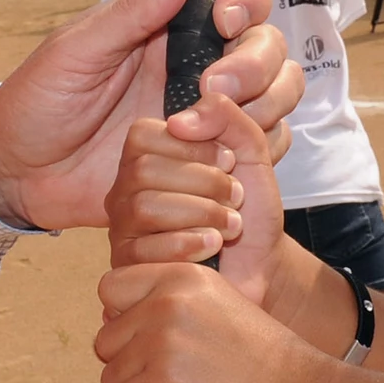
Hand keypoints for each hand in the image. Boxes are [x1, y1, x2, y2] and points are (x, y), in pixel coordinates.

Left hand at [0, 0, 303, 231]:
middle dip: (254, 64)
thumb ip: (134, 11)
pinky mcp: (208, 162)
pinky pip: (260, 152)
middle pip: (270, 48)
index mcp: (173, 29)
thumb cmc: (39, 101)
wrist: (19, 174)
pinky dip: (254, 153)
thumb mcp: (78, 49)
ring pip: (278, 98)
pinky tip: (217, 161)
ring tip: (199, 130)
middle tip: (211, 87)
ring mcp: (210, 115)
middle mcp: (201, 66)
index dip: (247, 0)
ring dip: (260, 109)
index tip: (224, 18)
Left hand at [97, 263, 331, 382]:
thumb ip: (169, 302)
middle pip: (106, 339)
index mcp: (181, 276)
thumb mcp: (218, 304)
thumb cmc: (263, 363)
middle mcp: (167, 302)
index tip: (150, 344)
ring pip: (111, 378)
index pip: (111, 288)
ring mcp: (162, 343)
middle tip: (173, 381)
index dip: (124, 320)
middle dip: (129, 365)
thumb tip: (113, 322)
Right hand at [105, 103, 288, 306]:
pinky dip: (191, 244)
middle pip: (143, 172)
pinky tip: (213, 246)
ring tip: (231, 223)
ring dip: (202, 213)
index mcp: (146, 155)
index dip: (193, 147)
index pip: (142, 135)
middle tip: (236, 196)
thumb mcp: (249, 148)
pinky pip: (146, 250)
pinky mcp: (128, 267)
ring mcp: (123, 228)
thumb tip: (178, 121)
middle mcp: (126, 188)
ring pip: (144, 209)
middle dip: (204, 182)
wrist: (260, 261)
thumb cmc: (249, 206)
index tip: (229, 161)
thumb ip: (223, 115)